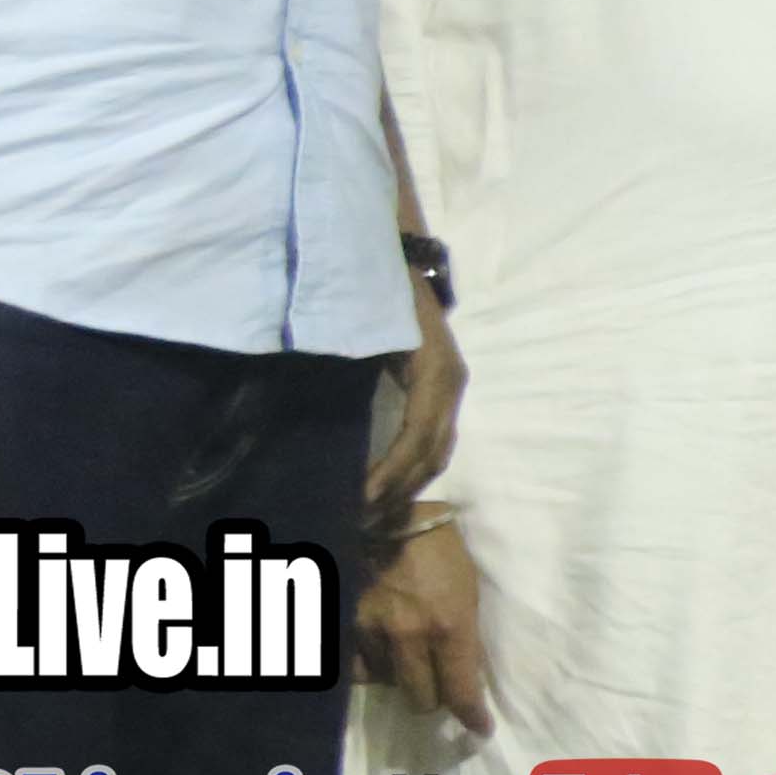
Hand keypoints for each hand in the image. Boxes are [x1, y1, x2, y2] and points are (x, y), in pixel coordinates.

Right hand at [354, 518, 492, 732]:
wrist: (387, 516)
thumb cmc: (440, 551)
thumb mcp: (467, 592)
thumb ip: (463, 636)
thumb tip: (464, 676)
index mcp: (448, 624)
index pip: (460, 690)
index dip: (472, 716)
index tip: (479, 727)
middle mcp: (408, 635)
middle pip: (420, 700)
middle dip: (433, 698)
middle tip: (439, 685)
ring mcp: (371, 631)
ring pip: (387, 684)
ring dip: (400, 677)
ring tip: (406, 652)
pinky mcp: (343, 625)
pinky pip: (357, 668)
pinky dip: (370, 667)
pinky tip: (379, 650)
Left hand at [369, 275, 463, 512]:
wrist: (399, 252)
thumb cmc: (375, 284)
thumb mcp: (362, 324)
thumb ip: (350, 367)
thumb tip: (325, 421)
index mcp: (434, 372)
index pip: (418, 438)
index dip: (391, 474)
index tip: (360, 501)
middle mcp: (450, 384)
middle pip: (433, 454)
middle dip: (399, 491)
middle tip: (361, 522)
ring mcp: (449, 386)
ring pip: (438, 451)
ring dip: (408, 486)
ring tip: (373, 514)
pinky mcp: (439, 388)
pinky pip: (433, 440)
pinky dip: (413, 468)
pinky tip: (387, 486)